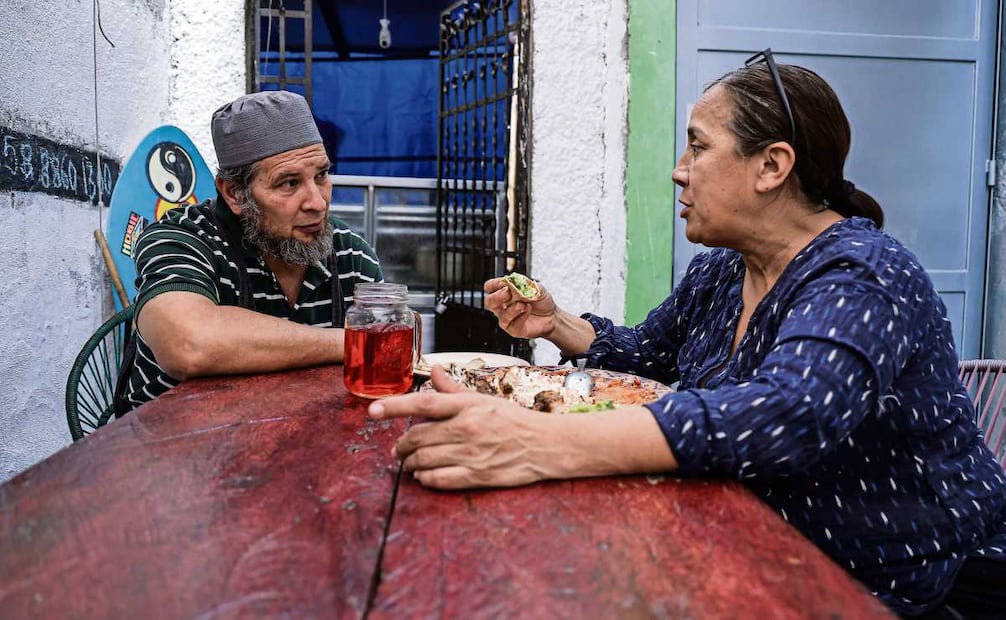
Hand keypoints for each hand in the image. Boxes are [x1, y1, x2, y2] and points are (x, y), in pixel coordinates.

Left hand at [368, 367, 560, 488]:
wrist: (546, 445)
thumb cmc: (513, 420)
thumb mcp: (483, 399)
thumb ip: (453, 388)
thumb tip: (432, 370)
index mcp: (467, 406)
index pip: (423, 402)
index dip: (394, 406)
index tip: (373, 410)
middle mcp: (466, 428)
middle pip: (417, 437)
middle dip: (400, 446)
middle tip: (398, 449)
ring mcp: (471, 453)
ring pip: (423, 460)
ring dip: (410, 463)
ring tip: (410, 462)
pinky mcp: (477, 476)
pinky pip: (438, 479)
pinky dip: (425, 478)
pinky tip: (424, 475)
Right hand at [483, 277, 557, 338]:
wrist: (552, 316)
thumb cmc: (541, 301)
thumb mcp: (536, 287)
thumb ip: (524, 284)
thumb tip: (514, 282)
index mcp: (505, 292)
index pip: (490, 287)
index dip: (494, 284)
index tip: (504, 283)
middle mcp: (503, 305)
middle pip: (489, 302)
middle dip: (498, 296)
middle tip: (509, 293)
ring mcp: (507, 318)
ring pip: (502, 315)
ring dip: (514, 309)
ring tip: (524, 305)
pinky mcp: (514, 329)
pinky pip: (512, 324)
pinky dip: (521, 316)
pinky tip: (528, 311)